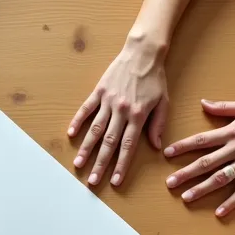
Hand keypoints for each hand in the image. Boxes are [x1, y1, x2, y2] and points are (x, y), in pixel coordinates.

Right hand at [69, 38, 168, 186]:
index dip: (121, 165)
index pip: (128, 146)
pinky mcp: (99, 91)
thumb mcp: (163, 102)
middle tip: (92, 181)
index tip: (115, 182)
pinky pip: (86, 109)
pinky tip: (71, 134)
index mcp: (138, 116)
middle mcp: (121, 111)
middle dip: (100, 164)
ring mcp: (108, 101)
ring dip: (86, 148)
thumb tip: (156, 146)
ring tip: (78, 164)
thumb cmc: (155, 78)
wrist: (143, 52)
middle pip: (109, 143)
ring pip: (95, 129)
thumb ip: (158, 125)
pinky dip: (77, 121)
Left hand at [164, 98, 234, 216]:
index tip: (167, 154)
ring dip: (202, 189)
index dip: (183, 147)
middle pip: (206, 163)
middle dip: (186, 173)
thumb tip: (203, 103)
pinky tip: (220, 212)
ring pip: (221, 178)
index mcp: (231, 131)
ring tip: (186, 197)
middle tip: (169, 183)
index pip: (201, 140)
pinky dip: (232, 202)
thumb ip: (222, 107)